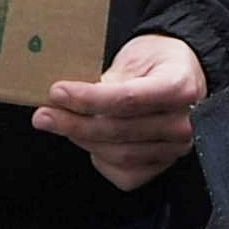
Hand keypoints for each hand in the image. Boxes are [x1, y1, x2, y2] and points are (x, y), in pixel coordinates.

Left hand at [37, 32, 206, 191]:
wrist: (185, 74)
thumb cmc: (158, 61)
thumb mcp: (135, 55)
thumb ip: (108, 80)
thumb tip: (68, 99)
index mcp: (179, 86)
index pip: (128, 99)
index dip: (89, 99)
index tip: (57, 93)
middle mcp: (182, 122)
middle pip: (119, 130)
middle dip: (75, 123)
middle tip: (43, 115)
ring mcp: (175, 149)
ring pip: (118, 154)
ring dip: (82, 140)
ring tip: (57, 124)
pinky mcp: (163, 166)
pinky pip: (124, 173)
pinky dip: (100, 159)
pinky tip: (88, 141)